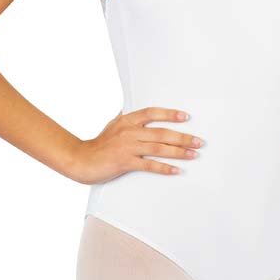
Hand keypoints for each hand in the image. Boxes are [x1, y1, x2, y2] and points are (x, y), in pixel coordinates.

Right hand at [69, 107, 204, 184]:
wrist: (81, 160)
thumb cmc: (98, 144)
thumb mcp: (112, 125)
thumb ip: (125, 118)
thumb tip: (131, 109)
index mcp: (127, 120)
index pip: (152, 113)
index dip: (169, 114)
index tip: (186, 117)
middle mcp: (129, 132)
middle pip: (161, 132)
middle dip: (182, 137)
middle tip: (198, 141)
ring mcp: (127, 147)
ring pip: (158, 148)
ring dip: (179, 151)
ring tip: (193, 154)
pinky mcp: (125, 162)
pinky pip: (149, 165)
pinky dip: (164, 168)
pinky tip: (176, 170)